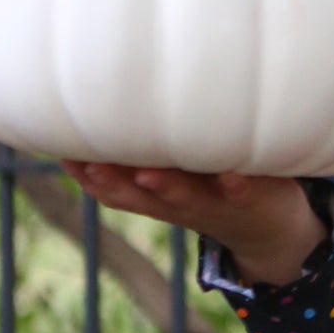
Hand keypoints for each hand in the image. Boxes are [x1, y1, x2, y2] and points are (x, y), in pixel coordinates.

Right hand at [61, 163, 328, 287]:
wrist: (271, 228)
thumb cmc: (212, 183)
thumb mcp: (176, 170)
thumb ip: (148, 148)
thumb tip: (111, 103)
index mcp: (155, 193)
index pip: (114, 188)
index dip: (87, 176)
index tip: (62, 155)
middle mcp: (178, 202)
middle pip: (141, 196)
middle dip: (114, 181)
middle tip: (89, 165)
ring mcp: (213, 202)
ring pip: (186, 197)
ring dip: (167, 187)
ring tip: (147, 173)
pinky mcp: (251, 198)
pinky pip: (243, 192)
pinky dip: (236, 184)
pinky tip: (232, 173)